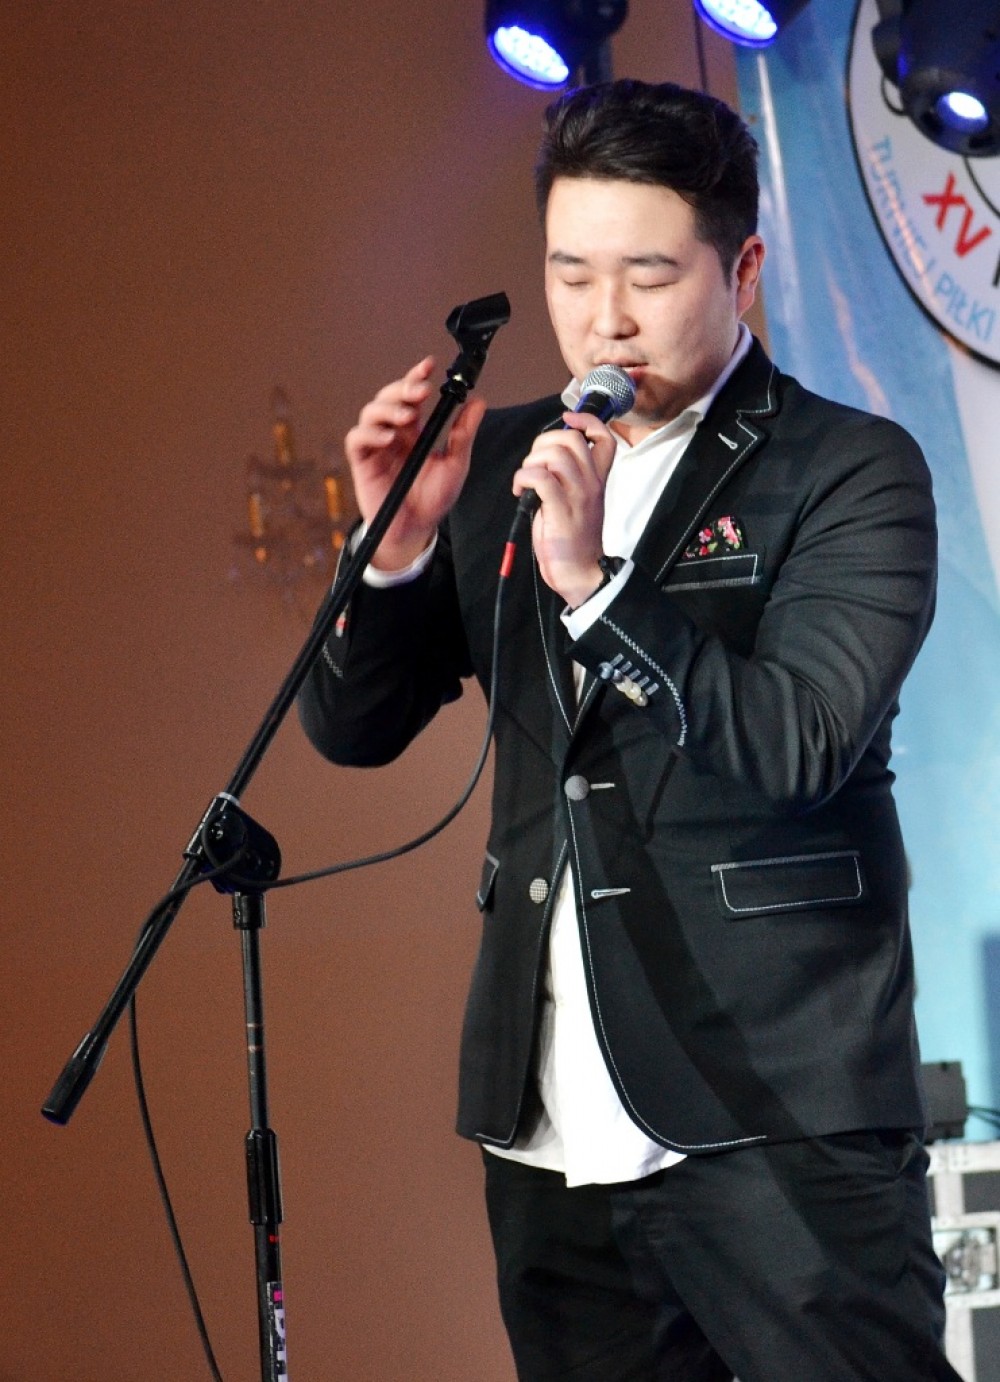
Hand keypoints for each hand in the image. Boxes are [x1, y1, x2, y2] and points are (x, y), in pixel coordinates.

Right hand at [345, 356, 485, 569]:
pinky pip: (357, 439)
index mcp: (414, 430)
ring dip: (388, 409)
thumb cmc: (433, 499)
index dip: (416, 377)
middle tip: (421, 392)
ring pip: (370, 412)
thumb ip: (463, 434)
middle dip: (403, 389)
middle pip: (389, 397)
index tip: (429, 366)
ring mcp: (376, 446)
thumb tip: (478, 401)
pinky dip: (370, 433)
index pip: (411, 395)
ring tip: (406, 416)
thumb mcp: (455, 464)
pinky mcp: (362, 462)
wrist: (416, 530)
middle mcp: (393, 433)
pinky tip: (389, 438)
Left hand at [512, 410, 615, 606]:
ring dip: (530, 463)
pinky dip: (523, 479)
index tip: (568, 419)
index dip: (586, 419)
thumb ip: (568, 476)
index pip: (605, 437)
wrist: (580, 572)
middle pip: (571, 439)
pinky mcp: (560, 509)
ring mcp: (578, 495)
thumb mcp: (578, 500)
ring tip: (526, 481)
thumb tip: (546, 456)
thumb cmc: (573, 538)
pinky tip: (520, 492)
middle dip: (543, 443)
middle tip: (533, 464)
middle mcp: (592, 482)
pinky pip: (539, 478)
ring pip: (554, 455)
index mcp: (597, 478)